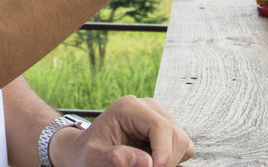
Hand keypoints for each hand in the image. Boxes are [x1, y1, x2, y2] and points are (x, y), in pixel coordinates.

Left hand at [48, 96, 193, 166]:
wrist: (85, 151)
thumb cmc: (87, 153)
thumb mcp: (93, 158)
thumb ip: (114, 158)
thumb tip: (145, 162)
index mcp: (128, 108)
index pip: (161, 127)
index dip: (164, 153)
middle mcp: (147, 107)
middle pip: (176, 136)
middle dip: (167, 160)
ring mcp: (158, 117)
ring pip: (182, 142)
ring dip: (170, 160)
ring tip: (146, 165)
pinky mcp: (165, 130)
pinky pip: (182, 147)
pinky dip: (172, 159)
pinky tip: (153, 162)